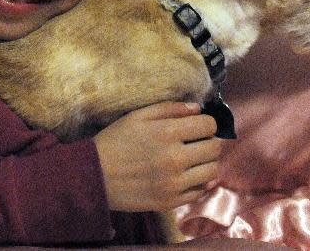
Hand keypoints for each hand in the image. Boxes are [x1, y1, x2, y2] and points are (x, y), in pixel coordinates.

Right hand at [93, 102, 221, 211]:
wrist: (94, 175)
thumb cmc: (115, 140)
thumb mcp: (137, 116)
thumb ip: (169, 108)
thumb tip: (198, 108)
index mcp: (167, 133)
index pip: (209, 125)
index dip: (206, 123)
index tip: (197, 126)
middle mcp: (175, 158)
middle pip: (215, 148)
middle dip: (208, 141)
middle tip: (196, 142)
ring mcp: (174, 183)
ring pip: (212, 171)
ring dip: (206, 162)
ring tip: (192, 159)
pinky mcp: (170, 201)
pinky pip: (199, 191)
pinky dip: (196, 182)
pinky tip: (183, 175)